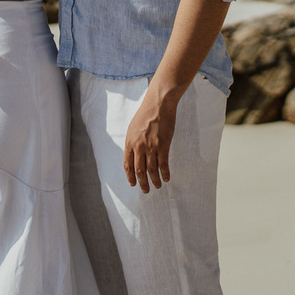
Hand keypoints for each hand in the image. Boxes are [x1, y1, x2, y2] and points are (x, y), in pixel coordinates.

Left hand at [123, 79, 181, 193]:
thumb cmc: (146, 114)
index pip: (127, 165)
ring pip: (151, 170)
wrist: (158, 104)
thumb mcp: (133, 128)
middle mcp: (138, 147)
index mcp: (130, 142)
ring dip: (154, 181)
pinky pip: (163, 164)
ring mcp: (151, 147)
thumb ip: (133, 142)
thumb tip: (134, 155)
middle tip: (146, 190)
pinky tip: (167, 178)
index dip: (130, 177)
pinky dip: (165, 174)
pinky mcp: (163, 145)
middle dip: (142, 183)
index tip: (133, 184)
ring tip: (157, 186)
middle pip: (139, 171)